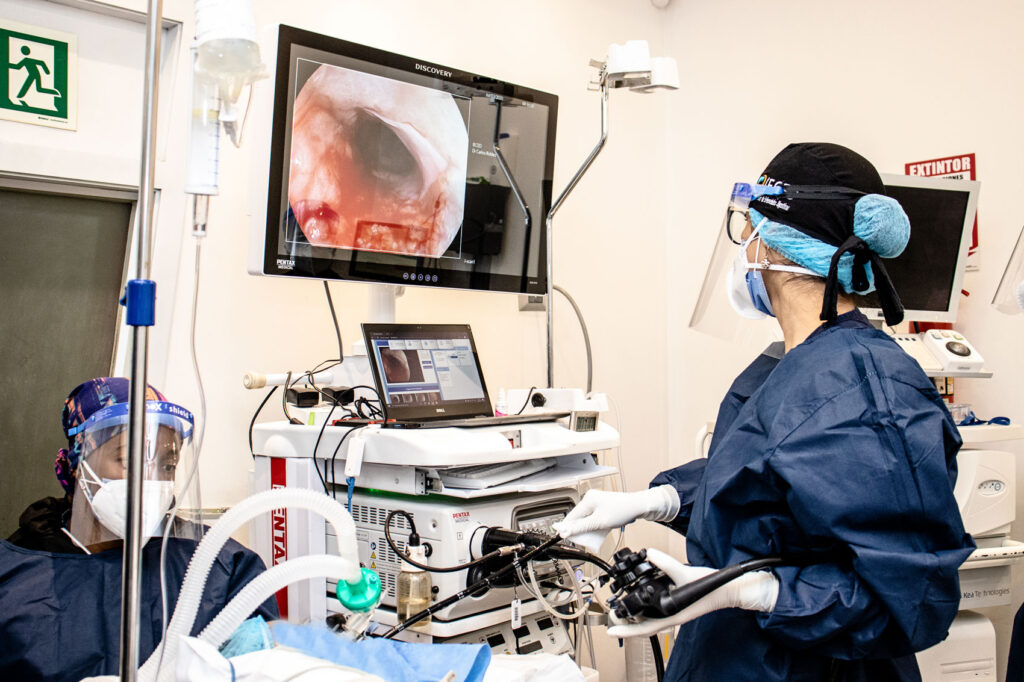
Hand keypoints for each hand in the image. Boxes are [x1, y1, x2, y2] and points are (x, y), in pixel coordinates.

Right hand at [552, 486, 679, 550]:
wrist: (639, 506)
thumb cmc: (622, 511)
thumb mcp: (599, 522)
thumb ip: (580, 527)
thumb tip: (564, 531)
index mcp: (587, 499)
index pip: (570, 517)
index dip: (567, 529)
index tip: (565, 539)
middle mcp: (590, 498)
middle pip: (578, 518)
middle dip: (580, 529)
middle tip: (586, 538)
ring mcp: (596, 501)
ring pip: (586, 519)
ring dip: (588, 528)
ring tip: (596, 534)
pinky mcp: (601, 506)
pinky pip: (593, 517)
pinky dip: (594, 525)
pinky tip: (600, 530)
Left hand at [606, 548, 778, 638]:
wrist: (727, 588)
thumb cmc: (710, 586)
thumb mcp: (686, 573)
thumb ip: (667, 564)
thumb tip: (650, 554)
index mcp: (671, 615)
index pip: (644, 628)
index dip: (626, 632)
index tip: (611, 631)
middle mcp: (670, 617)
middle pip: (643, 626)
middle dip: (626, 624)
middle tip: (611, 617)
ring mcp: (673, 613)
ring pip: (649, 620)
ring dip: (635, 616)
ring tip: (621, 609)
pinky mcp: (676, 605)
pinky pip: (656, 612)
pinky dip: (646, 609)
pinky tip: (641, 599)